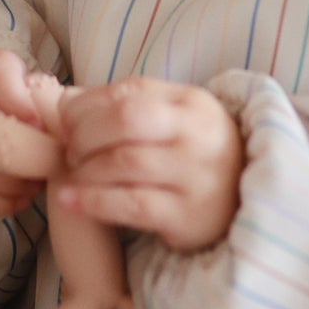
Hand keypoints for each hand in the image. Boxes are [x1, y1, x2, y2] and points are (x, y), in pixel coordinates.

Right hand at [0, 48, 48, 215]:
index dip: (17, 100)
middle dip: (8, 146)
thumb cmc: (12, 101)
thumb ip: (42, 102)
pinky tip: (17, 200)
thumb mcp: (29, 89)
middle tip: (43, 165)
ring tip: (34, 186)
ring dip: (3, 182)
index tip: (41, 124)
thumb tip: (61, 133)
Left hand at [56, 78, 242, 252]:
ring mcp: (197, 177)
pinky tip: (69, 200)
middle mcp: (199, 135)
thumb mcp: (173, 120)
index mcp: (193, 102)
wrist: (242, 206)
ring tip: (73, 174)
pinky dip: (92, 201)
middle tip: (71, 150)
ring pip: (124, 162)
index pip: (130, 92)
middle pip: (125, 120)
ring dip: (85, 168)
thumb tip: (65, 102)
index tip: (67, 122)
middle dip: (84, 134)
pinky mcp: (188, 216)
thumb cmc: (191, 157)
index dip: (87, 105)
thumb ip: (126, 105)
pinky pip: (131, 204)